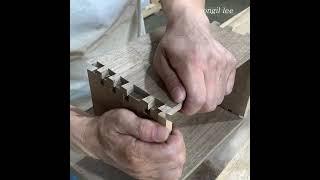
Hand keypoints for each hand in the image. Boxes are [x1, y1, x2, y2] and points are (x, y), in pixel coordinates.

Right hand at [71, 107, 185, 179]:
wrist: (97, 141)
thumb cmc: (108, 128)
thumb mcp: (121, 118)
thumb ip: (144, 126)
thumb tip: (164, 132)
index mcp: (136, 153)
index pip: (171, 152)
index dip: (175, 137)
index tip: (167, 127)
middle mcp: (141, 168)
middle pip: (176, 162)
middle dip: (177, 144)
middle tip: (167, 133)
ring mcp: (144, 175)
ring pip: (175, 171)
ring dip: (176, 154)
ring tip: (167, 142)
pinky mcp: (146, 176)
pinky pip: (169, 176)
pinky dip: (172, 164)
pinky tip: (165, 152)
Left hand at [153, 8, 236, 114]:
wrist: (190, 25)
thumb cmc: (172, 44)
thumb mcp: (161, 62)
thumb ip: (170, 82)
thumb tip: (179, 100)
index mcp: (192, 64)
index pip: (198, 99)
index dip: (190, 109)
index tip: (182, 107)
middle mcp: (212, 65)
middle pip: (211, 102)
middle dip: (198, 107)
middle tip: (188, 100)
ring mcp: (224, 63)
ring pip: (220, 98)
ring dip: (207, 100)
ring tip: (196, 90)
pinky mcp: (231, 63)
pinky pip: (227, 89)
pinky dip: (217, 92)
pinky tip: (206, 82)